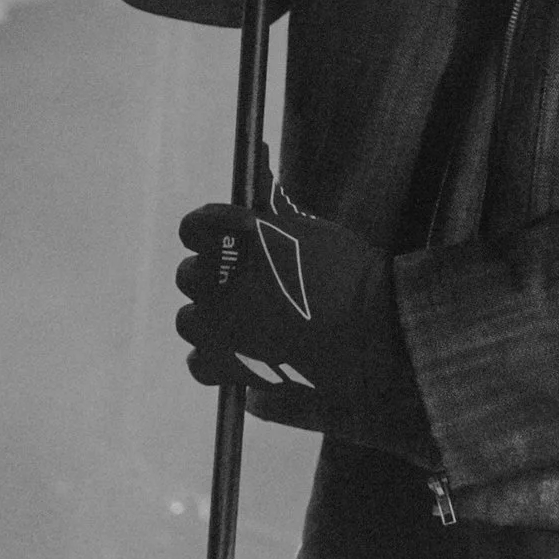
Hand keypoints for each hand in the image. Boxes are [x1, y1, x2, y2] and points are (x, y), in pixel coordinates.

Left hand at [174, 199, 434, 459]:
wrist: (369, 328)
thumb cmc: (346, 273)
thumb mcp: (307, 230)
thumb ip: (271, 217)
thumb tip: (258, 192)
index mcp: (233, 239)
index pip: (192, 228)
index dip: (207, 233)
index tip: (225, 242)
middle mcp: (215, 279)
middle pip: (189, 275)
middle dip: (214, 280)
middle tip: (247, 288)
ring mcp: (215, 326)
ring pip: (188, 321)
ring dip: (211, 320)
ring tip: (246, 325)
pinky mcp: (224, 365)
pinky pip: (198, 363)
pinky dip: (215, 360)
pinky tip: (241, 356)